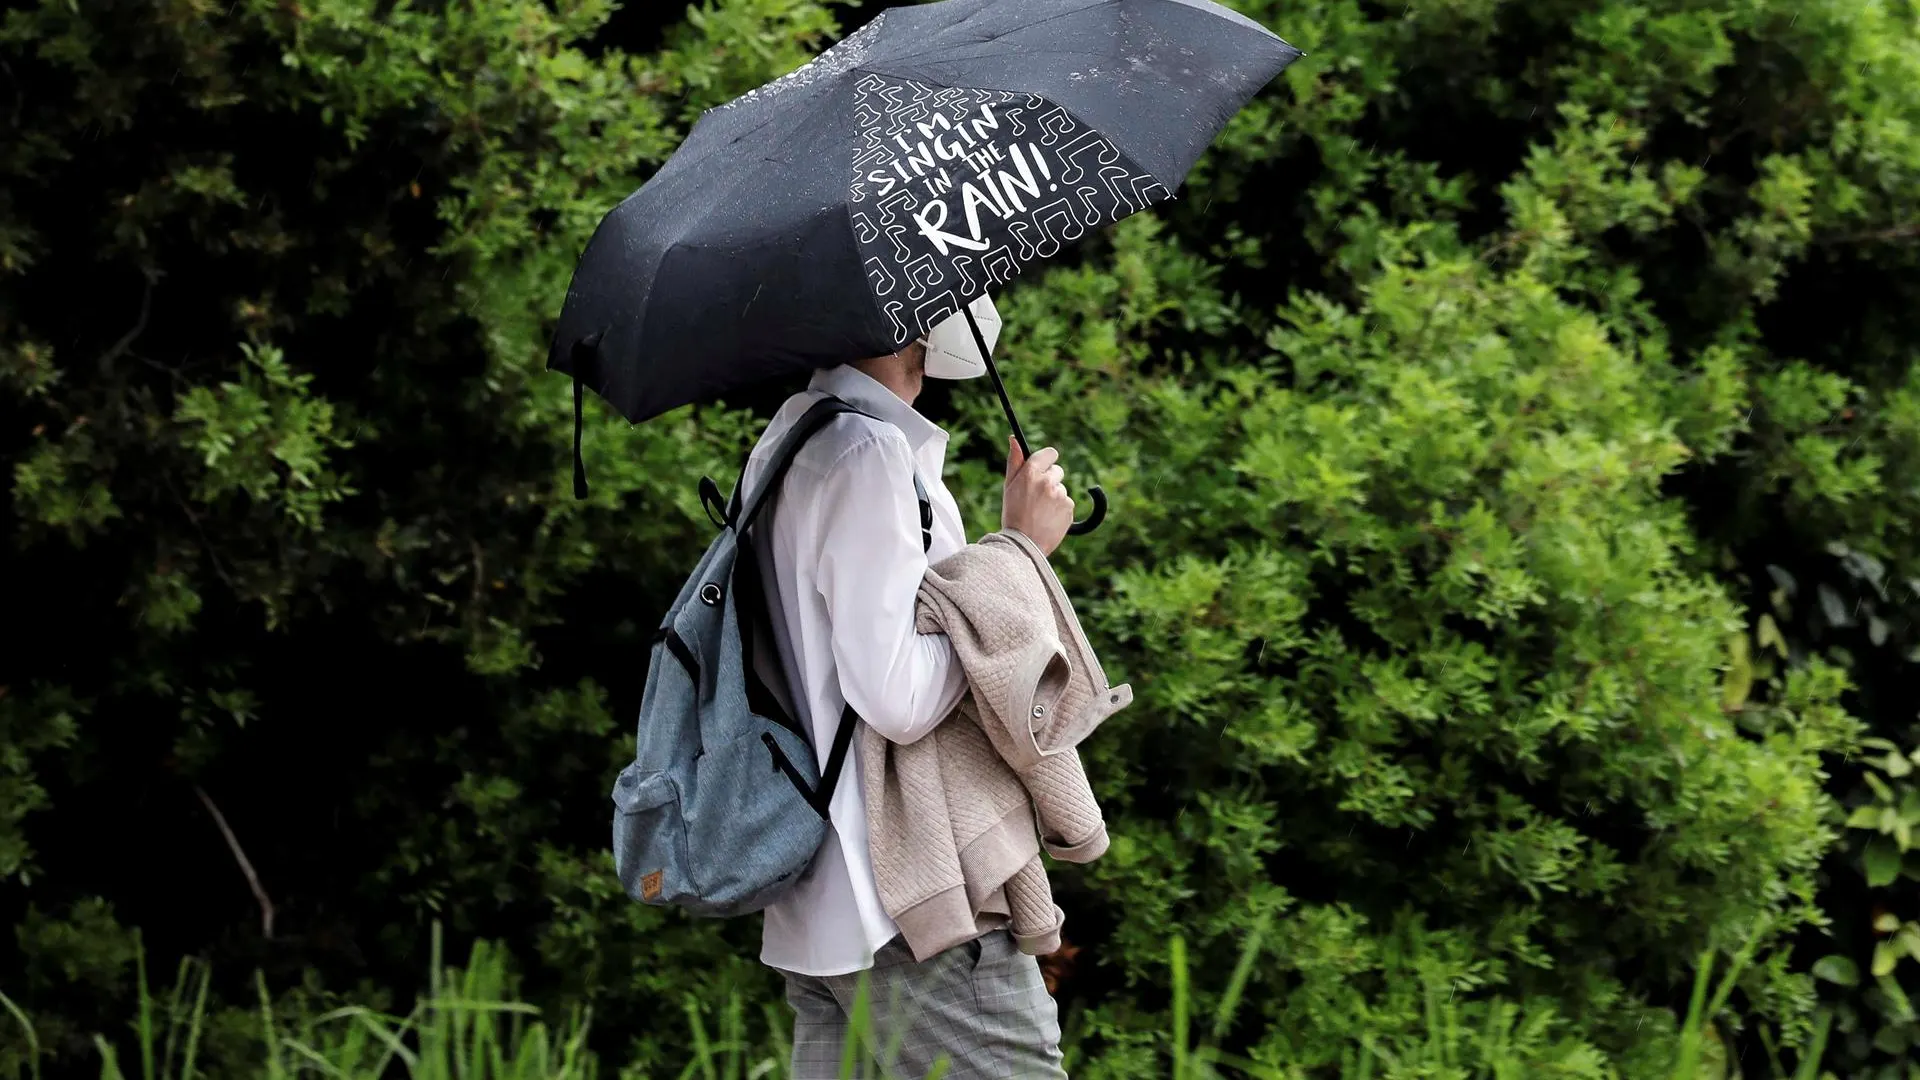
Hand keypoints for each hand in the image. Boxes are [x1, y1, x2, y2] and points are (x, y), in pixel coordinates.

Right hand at [1001, 436, 1074, 555]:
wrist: (1023, 544)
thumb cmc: (1012, 514)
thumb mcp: (1009, 486)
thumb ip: (1014, 461)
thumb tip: (1014, 438)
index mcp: (1031, 473)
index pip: (1050, 453)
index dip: (1047, 460)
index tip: (1044, 466)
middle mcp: (1048, 481)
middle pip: (1057, 471)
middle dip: (1050, 480)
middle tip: (1037, 496)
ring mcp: (1060, 495)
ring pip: (1061, 489)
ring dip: (1054, 497)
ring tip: (1040, 512)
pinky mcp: (1069, 508)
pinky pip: (1067, 503)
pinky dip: (1060, 510)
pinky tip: (1048, 519)